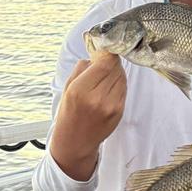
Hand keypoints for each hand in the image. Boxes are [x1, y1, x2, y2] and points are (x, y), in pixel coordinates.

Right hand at [50, 53, 126, 179]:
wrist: (75, 141)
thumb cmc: (69, 112)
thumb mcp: (68, 88)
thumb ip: (82, 68)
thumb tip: (97, 53)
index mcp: (80, 90)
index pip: (105, 63)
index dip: (108, 53)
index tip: (106, 49)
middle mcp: (97, 98)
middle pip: (116, 69)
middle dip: (112, 62)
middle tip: (106, 60)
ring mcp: (111, 106)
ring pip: (122, 78)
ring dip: (116, 72)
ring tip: (105, 76)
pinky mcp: (120, 111)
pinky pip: (124, 89)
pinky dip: (119, 84)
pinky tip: (109, 87)